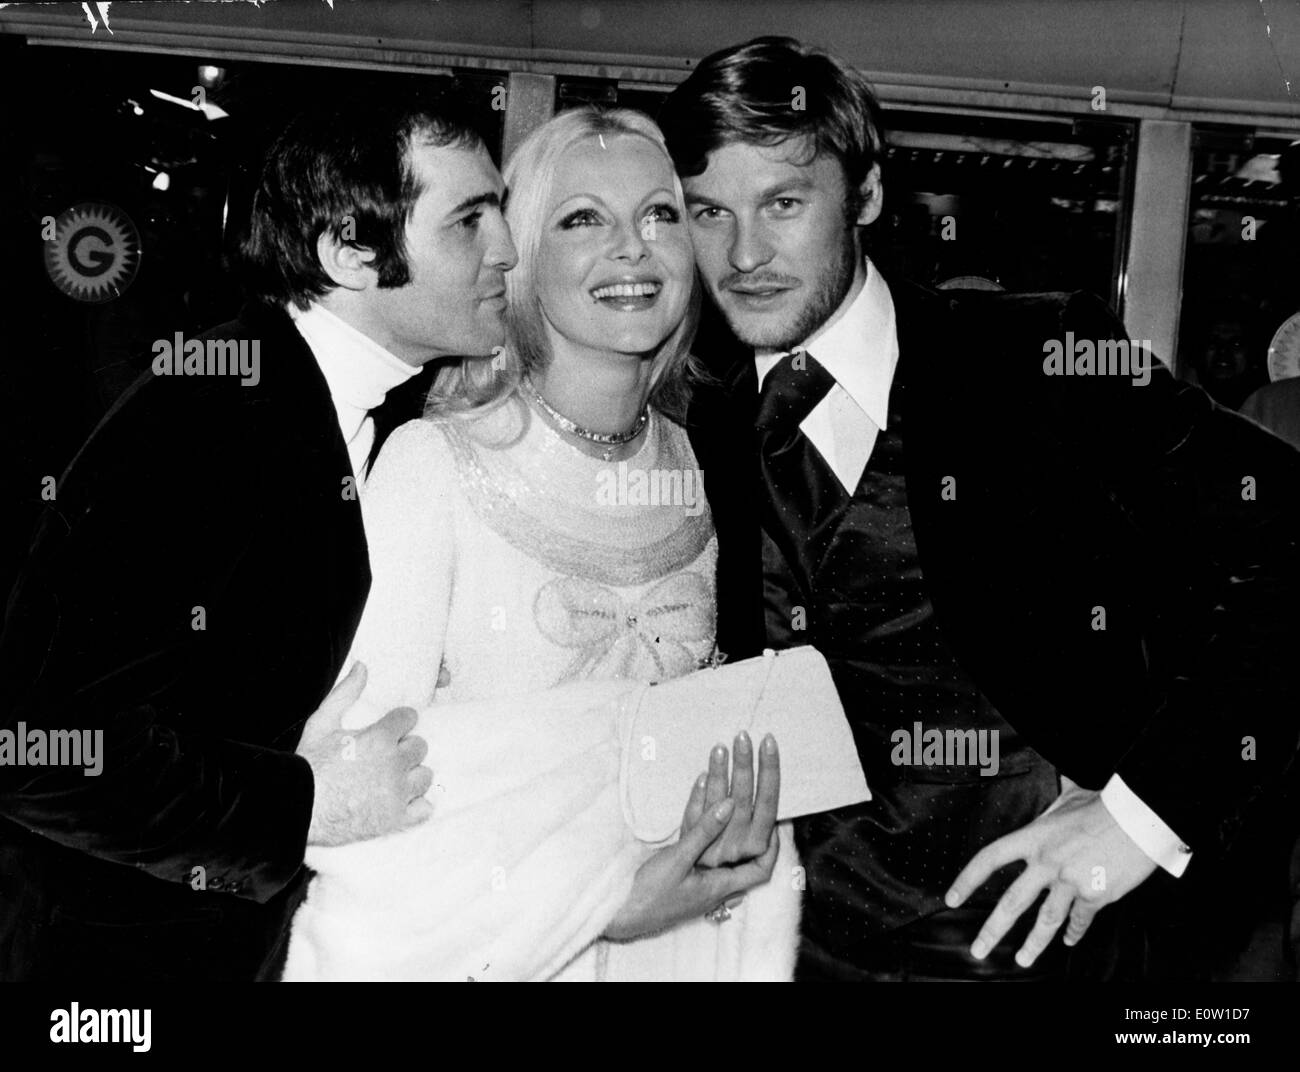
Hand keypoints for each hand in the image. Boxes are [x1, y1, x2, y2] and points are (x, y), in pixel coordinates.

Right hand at [296, 662, 433, 846]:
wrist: (297, 809)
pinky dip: (416, 806)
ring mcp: (397, 794)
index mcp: (380, 738)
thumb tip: (363, 666)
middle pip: (419, 747)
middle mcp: (394, 764)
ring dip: (411, 775)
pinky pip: (424, 809)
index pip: (409, 718)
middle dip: (404, 748)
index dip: (397, 723)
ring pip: (424, 776)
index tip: (386, 731)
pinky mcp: (396, 820)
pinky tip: (400, 802)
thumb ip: (346, 693)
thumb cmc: (308, 766)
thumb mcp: (322, 723)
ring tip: (391, 780)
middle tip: (384, 756)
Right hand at [604, 770, 779, 941]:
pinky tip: (701, 801)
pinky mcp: (681, 873)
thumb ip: (704, 832)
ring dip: (726, 820)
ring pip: (721, 848)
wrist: (617, 914)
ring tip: (732, 792)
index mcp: (720, 887)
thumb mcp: (678, 861)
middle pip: (742, 854)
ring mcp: (697, 880)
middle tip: (756, 798)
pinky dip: (704, 822)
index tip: (776, 820)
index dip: (772, 846)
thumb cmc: (649, 895)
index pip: (761, 870)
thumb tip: (731, 804)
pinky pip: (701, 845)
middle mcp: (714, 885)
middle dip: (750, 825)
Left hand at [689, 731, 779, 867]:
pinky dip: (697, 795)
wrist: (686, 895)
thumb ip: (766, 844)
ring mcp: (711, 846)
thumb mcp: (751, 861)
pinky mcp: (689, 845)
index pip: (768, 804)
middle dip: (745, 765)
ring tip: (720, 747)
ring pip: (717, 804)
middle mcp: (735, 846)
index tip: (768, 743)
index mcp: (756, 846)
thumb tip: (782, 819)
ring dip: (719, 774)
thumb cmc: (724, 873)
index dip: (769, 773)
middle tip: (744, 735)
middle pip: (743, 800)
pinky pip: (693, 816)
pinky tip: (701, 775)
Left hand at [944, 781, 1156, 966]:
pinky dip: (1074, 933)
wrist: (1139, 818)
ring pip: (1046, 921)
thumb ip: (1051, 808)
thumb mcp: (1068, 799)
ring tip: (1023, 960)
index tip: (953, 898)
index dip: (967, 880)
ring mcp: (1070, 881)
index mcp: (1033, 838)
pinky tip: (1069, 941)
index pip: (989, 859)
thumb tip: (1052, 786)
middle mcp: (1047, 862)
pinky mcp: (1096, 895)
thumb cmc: (1104, 805)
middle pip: (1012, 903)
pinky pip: (1080, 920)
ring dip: (1033, 944)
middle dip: (992, 931)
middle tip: (979, 950)